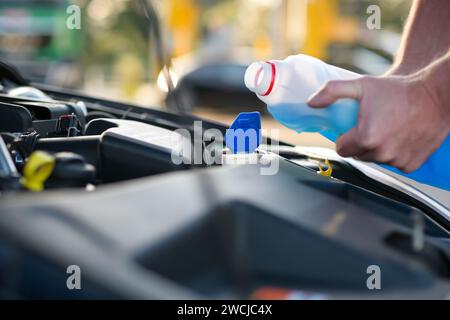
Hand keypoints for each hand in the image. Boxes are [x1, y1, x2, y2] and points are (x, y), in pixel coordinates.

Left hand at [307, 74, 449, 172]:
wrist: (437, 96)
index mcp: (365, 138)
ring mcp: (397, 161)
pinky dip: (395, 154)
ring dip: (377, 149)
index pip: (341, 148)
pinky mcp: (411, 165)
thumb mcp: (362, 85)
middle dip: (360, 142)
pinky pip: (394, 163)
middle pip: (358, 155)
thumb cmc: (399, 90)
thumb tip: (310, 102)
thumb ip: (332, 92)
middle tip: (372, 124)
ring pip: (376, 160)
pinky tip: (401, 137)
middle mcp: (381, 153)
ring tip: (388, 129)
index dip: (344, 137)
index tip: (352, 128)